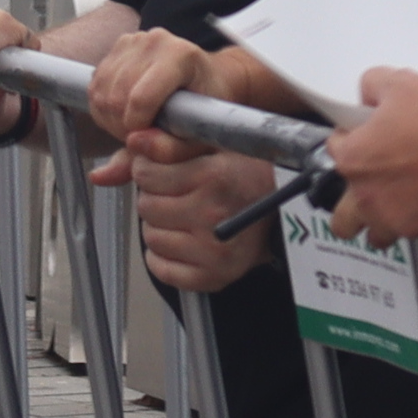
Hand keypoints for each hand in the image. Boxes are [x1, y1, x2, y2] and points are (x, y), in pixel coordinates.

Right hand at [85, 28, 216, 159]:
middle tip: (142, 136)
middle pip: (116, 98)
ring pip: (101, 94)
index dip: (136, 128)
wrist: (209, 77)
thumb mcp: (198, 137)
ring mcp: (133, 40)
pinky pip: (95, 87)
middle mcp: (154, 41)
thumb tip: (133, 142)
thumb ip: (169, 149)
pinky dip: (104, 109)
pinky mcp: (118, 46)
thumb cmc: (208, 108)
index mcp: (181, 56)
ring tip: (136, 125)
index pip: (141, 99)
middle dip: (122, 128)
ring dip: (111, 120)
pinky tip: (125, 113)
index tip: (146, 139)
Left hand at [125, 142, 278, 289]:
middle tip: (173, 193)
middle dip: (153, 197)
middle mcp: (214, 216)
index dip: (146, 168)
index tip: (158, 169)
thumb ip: (170, 142)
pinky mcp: (211, 277)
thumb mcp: (213, 145)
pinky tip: (180, 240)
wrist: (282, 215)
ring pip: (151, 238)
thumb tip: (135, 140)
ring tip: (180, 216)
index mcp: (215, 178)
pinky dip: (162, 257)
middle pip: (146, 207)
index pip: (147, 175)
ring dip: (158, 226)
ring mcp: (213, 252)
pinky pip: (161, 269)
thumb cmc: (247, 176)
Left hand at [320, 69, 417, 243]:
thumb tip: (369, 96)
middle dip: (351, 204)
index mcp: (354, 159)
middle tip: (371, 186)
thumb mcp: (399, 83)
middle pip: (343, 217)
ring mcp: (396, 218)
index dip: (350, 139)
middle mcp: (368, 196)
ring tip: (400, 204)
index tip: (366, 137)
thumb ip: (372, 87)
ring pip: (376, 235)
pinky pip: (417, 234)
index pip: (334, 151)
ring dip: (382, 222)